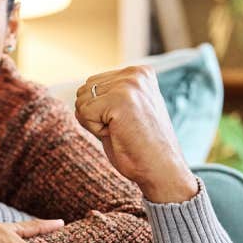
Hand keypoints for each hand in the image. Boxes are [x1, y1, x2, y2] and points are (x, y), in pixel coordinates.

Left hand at [74, 65, 198, 202]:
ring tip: (122, 131)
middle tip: (123, 129)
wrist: (162, 170)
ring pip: (81, 101)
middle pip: (84, 90)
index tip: (127, 122)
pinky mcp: (120, 99)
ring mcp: (128, 84)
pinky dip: (95, 130)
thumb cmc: (140, 147)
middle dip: (95, 115)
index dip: (101, 111)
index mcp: (140, 72)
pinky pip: (83, 113)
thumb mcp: (126, 110)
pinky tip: (118, 134)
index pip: (93, 84)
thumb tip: (80, 92)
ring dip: (95, 122)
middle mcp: (135, 73)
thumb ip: (109, 95)